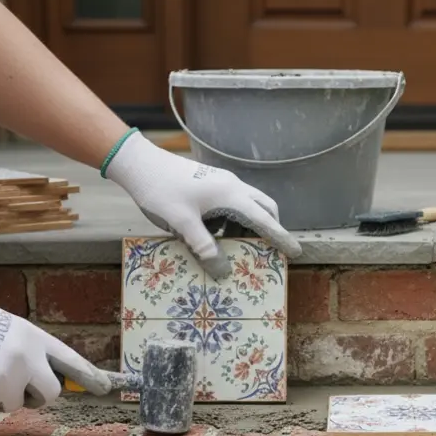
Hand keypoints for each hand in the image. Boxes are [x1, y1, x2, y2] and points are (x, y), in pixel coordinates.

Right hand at [0, 286, 112, 416]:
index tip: (106, 387)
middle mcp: (26, 360)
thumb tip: (44, 370)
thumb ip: (26, 348)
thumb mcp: (3, 326)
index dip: (89, 376)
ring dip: (0, 396)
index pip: (69, 360)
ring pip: (16, 405)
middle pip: (50, 393)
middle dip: (37, 395)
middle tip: (16, 385)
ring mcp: (7, 381)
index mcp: (32, 337)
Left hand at [103, 130, 302, 278]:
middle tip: (263, 251)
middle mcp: (232, 186)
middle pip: (264, 208)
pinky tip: (210, 232)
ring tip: (228, 246)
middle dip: (269, 229)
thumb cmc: (160, 191)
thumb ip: (205, 248)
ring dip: (246, 226)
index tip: (296, 252)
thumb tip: (224, 272)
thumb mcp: (182, 224)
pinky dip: (231, 220)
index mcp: (230, 195)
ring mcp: (222, 182)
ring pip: (248, 205)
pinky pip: (232, 203)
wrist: (139, 163)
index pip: (265, 220)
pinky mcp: (210, 183)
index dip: (281, 238)